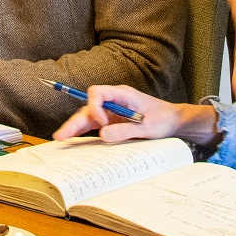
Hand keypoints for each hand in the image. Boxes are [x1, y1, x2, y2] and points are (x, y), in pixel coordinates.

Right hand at [51, 84, 212, 144]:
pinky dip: (85, 132)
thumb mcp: (147, 127)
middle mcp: (114, 101)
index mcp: (122, 94)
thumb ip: (125, 130)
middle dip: (75, 121)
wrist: (174, 121)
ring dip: (76, 127)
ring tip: (61, 139)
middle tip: (61, 136)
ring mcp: (113, 111)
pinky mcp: (113, 121)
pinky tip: (74, 142)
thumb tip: (102, 135)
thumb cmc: (163, 119)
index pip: (98, 93)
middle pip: (89, 107)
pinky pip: (96, 125)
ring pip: (89, 117)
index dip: (94, 107)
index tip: (101, 122)